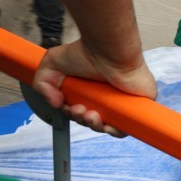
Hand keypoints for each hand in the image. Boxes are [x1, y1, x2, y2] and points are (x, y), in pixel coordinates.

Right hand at [34, 40, 156, 136]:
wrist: (108, 50)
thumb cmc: (87, 52)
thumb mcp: (52, 64)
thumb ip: (43, 83)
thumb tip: (54, 103)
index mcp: (89, 89)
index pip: (80, 110)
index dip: (72, 114)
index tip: (67, 106)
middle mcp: (105, 95)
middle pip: (92, 120)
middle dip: (81, 119)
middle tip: (78, 109)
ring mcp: (121, 101)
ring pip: (108, 126)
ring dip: (94, 126)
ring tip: (90, 115)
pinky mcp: (137, 105)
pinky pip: (127, 126)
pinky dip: (115, 131)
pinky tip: (106, 124)